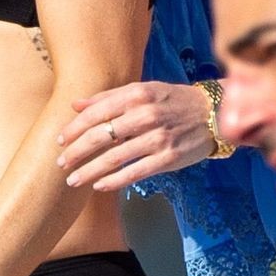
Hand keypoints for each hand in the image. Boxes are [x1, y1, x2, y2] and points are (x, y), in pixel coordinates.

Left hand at [56, 81, 215, 190]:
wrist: (214, 113)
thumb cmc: (173, 101)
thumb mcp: (143, 90)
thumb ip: (109, 97)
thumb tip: (75, 105)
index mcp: (137, 95)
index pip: (97, 112)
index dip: (75, 128)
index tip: (60, 140)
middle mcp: (146, 115)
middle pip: (101, 136)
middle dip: (77, 152)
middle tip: (61, 163)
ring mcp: (158, 138)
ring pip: (115, 157)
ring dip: (90, 170)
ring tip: (73, 180)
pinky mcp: (168, 158)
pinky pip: (135, 172)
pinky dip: (114, 180)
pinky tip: (99, 185)